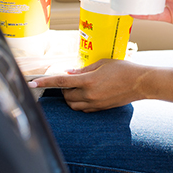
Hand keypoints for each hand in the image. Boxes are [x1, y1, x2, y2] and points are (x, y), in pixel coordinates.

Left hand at [29, 59, 148, 112]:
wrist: (141, 83)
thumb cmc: (124, 69)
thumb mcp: (103, 63)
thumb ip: (84, 69)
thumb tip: (69, 74)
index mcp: (89, 81)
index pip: (61, 82)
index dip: (45, 82)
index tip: (32, 83)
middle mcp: (89, 94)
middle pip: (65, 95)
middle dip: (63, 88)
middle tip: (69, 80)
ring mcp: (94, 104)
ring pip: (72, 104)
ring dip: (70, 96)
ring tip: (77, 87)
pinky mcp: (99, 109)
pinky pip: (82, 108)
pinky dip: (79, 102)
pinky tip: (86, 94)